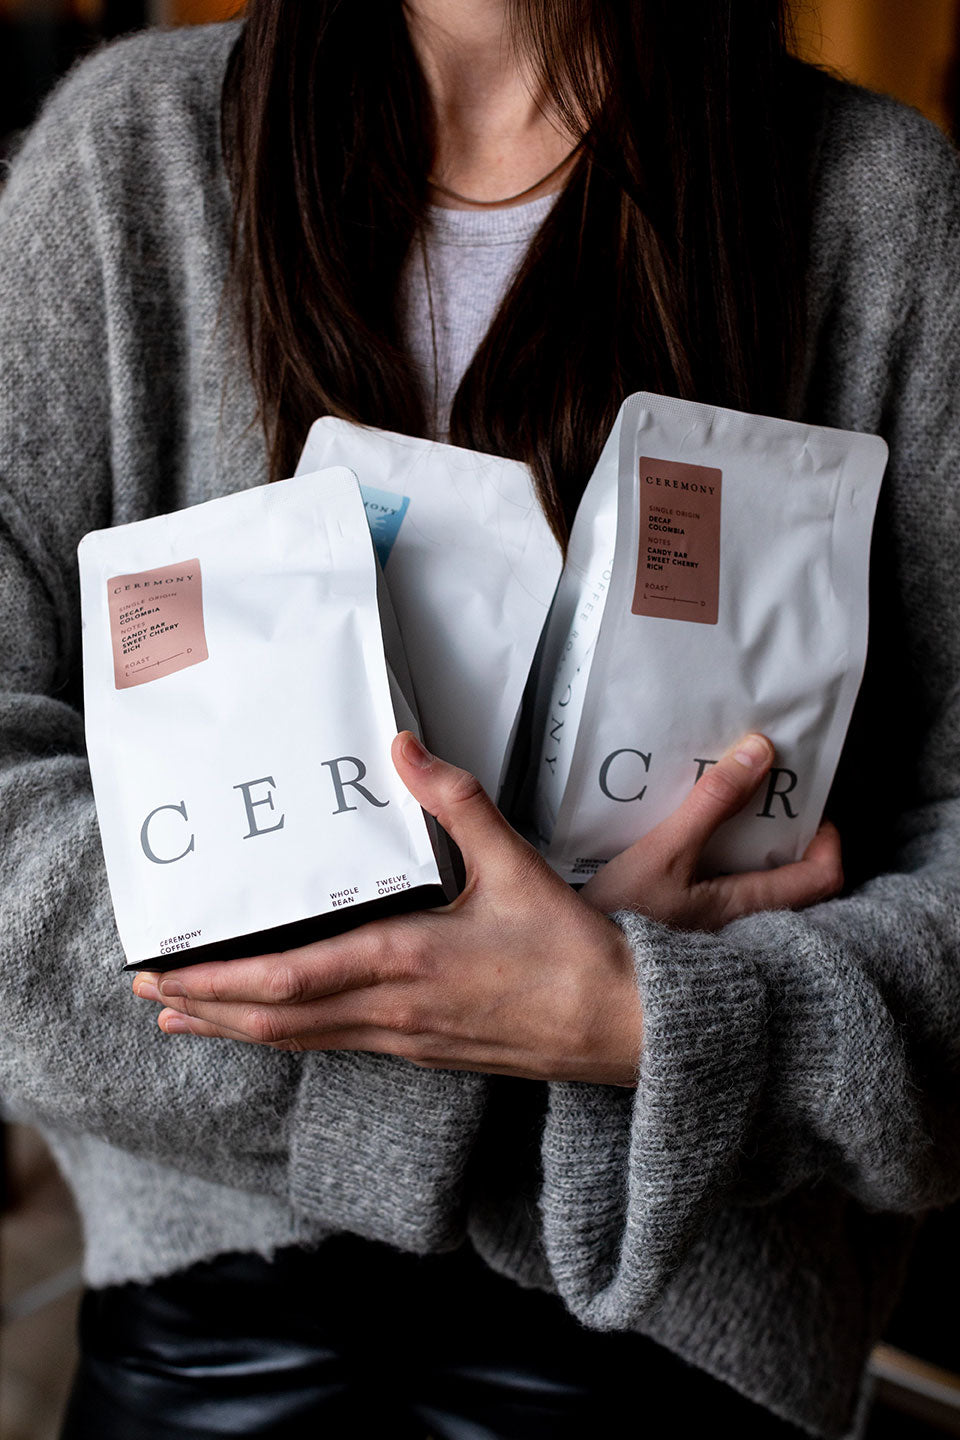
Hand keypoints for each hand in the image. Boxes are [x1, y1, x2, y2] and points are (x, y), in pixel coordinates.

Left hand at [134, 733, 644, 1086]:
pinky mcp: (423, 1052)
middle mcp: (391, 1010)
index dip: (218, 978)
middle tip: (148, 992)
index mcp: (404, 961)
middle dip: (207, 1006)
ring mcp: (404, 1039)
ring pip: (300, 1041)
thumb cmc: (571, 952)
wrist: (623, 1027)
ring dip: (237, 1028)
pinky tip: (277, 1029)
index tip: (165, 969)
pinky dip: (288, 1037)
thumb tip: (404, 746)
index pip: (286, 979)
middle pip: (275, 1020)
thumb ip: (457, 803)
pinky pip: (336, 1047)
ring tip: (187, 1017)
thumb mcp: (516, 865)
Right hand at [579, 732, 843, 928]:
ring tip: (729, 810)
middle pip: (794, 878)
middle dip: (786, 833)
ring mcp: (718, 932)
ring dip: (750, 847)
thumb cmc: (626, 919)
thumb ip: (711, 804)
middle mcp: (744, 924)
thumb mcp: (664, 853)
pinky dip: (721, 863)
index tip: (806, 803)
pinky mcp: (691, 933)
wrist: (585, 979)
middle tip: (764, 796)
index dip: (828, 837)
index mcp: (749, 905)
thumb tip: (759, 753)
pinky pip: (725, 893)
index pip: (823, 876)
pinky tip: (694, 842)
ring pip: (757, 885)